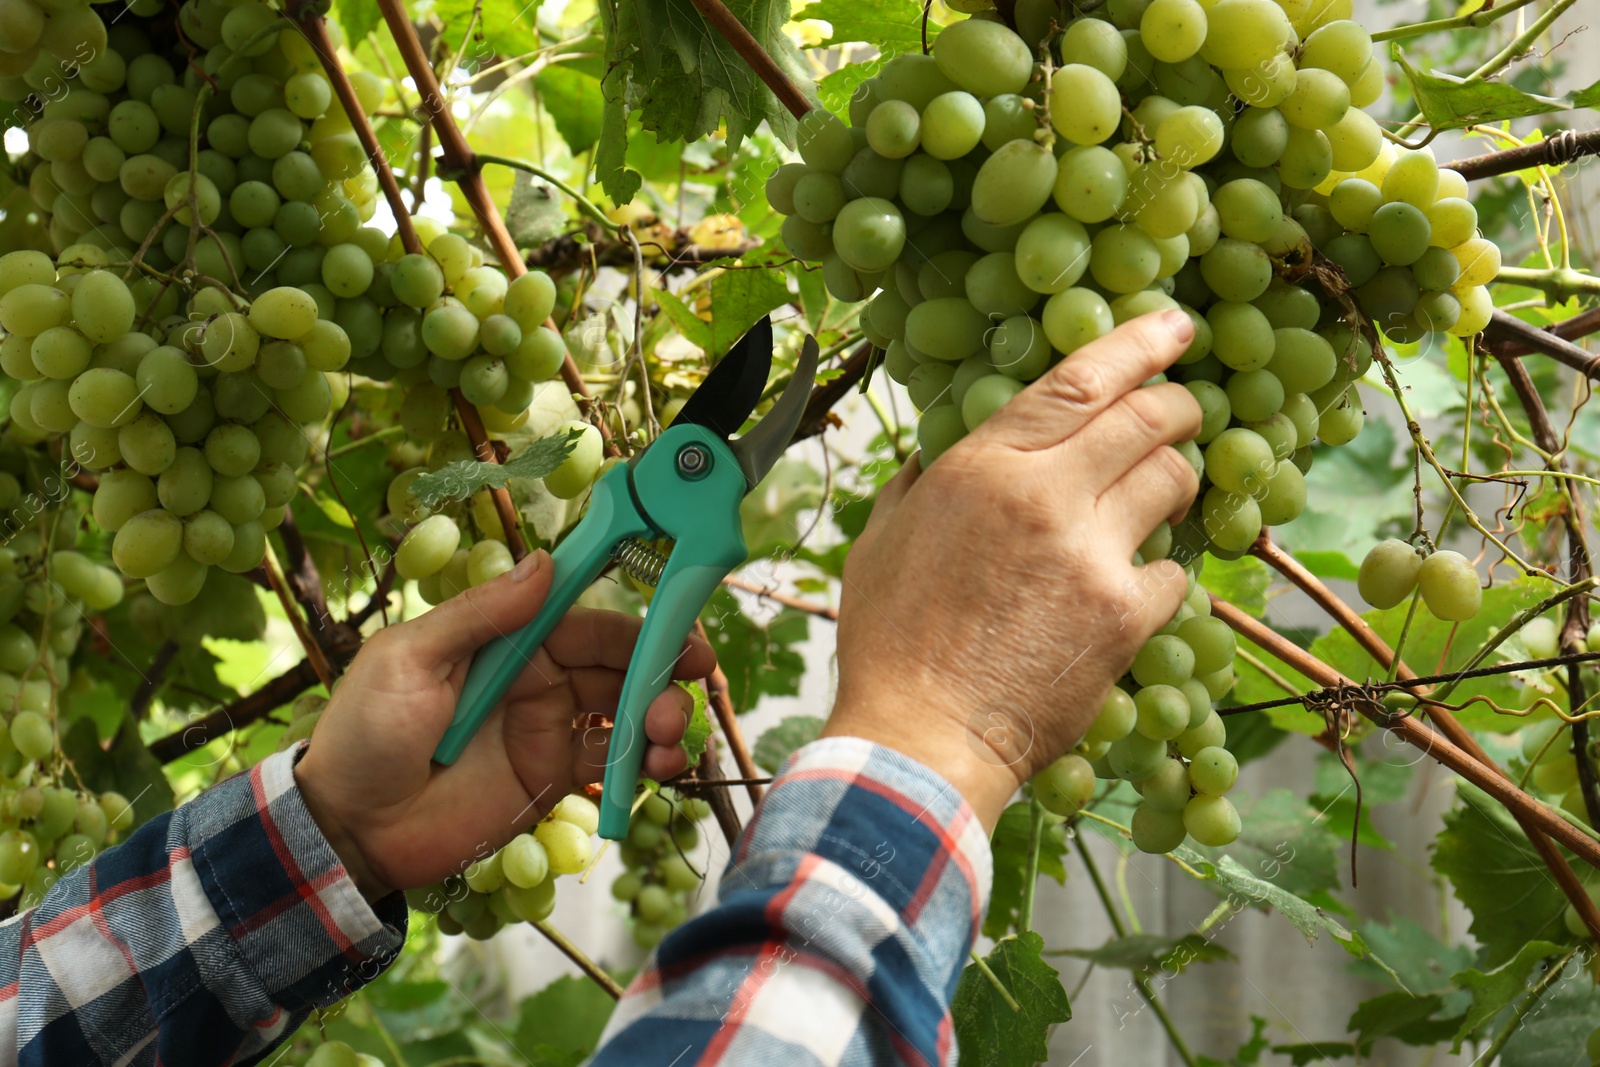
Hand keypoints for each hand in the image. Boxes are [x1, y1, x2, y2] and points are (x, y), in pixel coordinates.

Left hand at [295, 550, 715, 899]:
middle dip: (662, 673)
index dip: (636, 622)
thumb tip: (544, 564)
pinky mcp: (554, 780)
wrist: (348, 830)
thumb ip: (480, 616)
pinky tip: (658, 769)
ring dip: (662, 718)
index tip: (682, 627)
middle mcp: (538, 680)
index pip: (584, 621)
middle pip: (620, 664)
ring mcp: (549, 730)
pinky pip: (613, 763)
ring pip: (627, 711)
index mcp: (506, 641)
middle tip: (689, 690)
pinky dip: (644, 763)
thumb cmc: (364, 734)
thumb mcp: (408, 661)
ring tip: (671, 738)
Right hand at [824, 311, 1201, 829]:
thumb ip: (919, 484)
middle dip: (1176, 407)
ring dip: (1178, 479)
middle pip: (1146, 419)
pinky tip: (1137, 587)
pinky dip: (1164, 573)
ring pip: (1173, 482)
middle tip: (1182, 412)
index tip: (1174, 326)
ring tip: (1163, 495)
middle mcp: (1044, 496)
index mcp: (982, 468)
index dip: (1137, 344)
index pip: (1078, 382)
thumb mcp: (881, 542)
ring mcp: (1092, 555)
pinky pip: (1175, 573)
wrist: (921, 738)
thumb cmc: (891, 644)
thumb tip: (940, 453)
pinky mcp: (1126, 617)